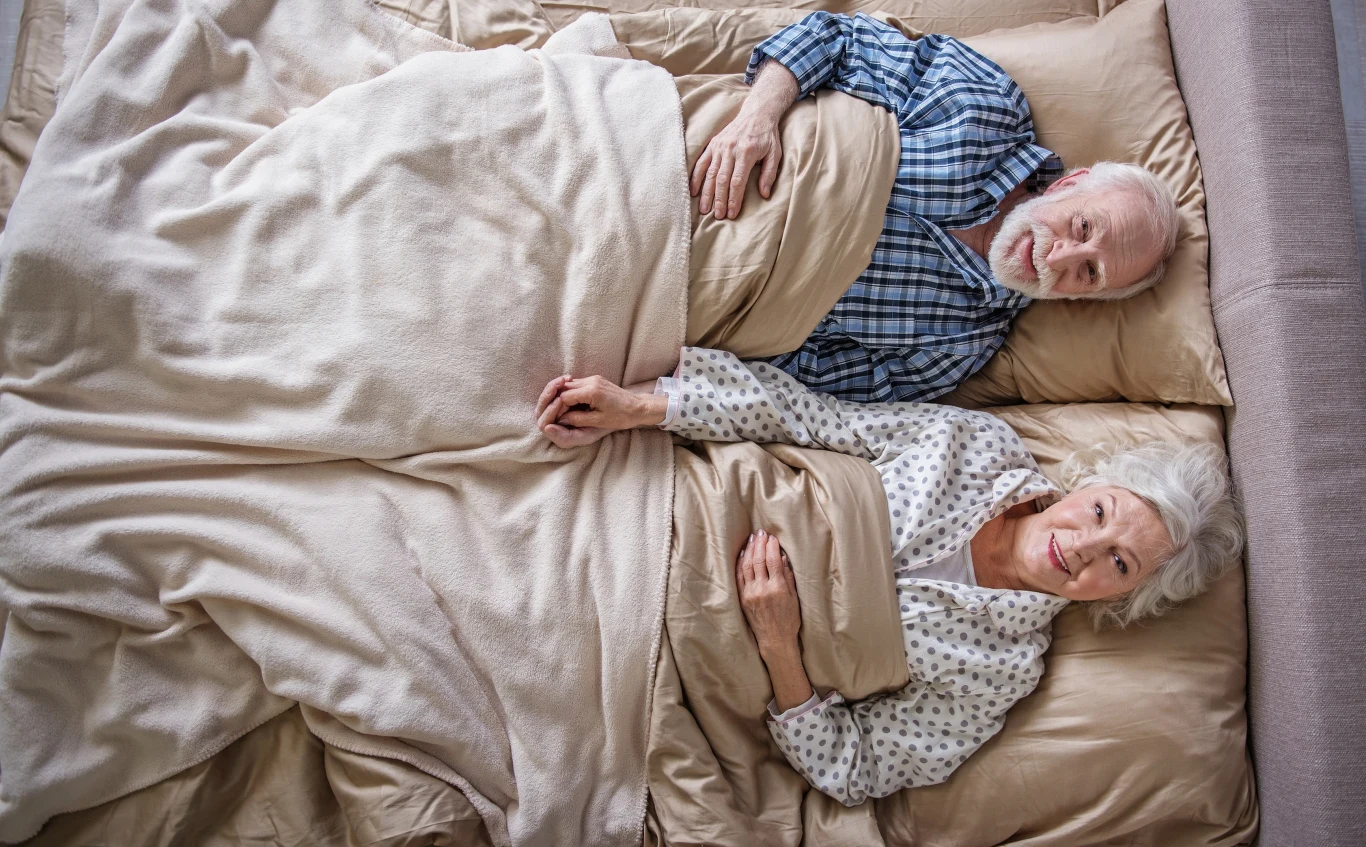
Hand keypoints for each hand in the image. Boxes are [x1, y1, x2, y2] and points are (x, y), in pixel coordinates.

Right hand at [535, 374, 664, 448]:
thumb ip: (577, 419)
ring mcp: (594, 379)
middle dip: (558, 400)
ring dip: (564, 396)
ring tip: (563, 410)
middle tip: (557, 413)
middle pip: (565, 388)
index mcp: (591, 391)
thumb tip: (561, 419)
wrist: (638, 407)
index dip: (558, 408)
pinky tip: (573, 404)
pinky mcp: (596, 380)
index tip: (557, 418)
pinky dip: (573, 393)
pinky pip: (578, 385)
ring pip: (570, 385)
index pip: (564, 396)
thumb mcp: (598, 421)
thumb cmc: (621, 416)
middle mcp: (591, 381)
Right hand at [691, 108, 781, 220]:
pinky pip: (701, 163)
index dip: (734, 198)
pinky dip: (696, 177)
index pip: (737, 181)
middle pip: (721, 179)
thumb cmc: (767, 136)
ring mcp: (719, 146)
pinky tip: (694, 191)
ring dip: (706, 192)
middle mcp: (730, 149)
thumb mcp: (775, 154)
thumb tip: (764, 194)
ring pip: (710, 173)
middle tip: (718, 216)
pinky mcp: (713, 144)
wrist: (757, 113)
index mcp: (746, 153)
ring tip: (704, 209)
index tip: (732, 213)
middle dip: (719, 199)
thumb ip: (769, 174)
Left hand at [736, 530, 800, 656]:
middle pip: (758, 560)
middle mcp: (762, 589)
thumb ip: (788, 577)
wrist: (775, 639)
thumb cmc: (789, 620)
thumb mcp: (794, 598)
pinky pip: (739, 577)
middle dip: (760, 544)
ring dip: (750, 550)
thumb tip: (781, 557)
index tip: (772, 537)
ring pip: (747, 566)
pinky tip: (743, 553)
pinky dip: (741, 563)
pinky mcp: (743, 598)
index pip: (772, 561)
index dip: (771, 546)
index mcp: (778, 588)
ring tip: (752, 538)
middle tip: (761, 532)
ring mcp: (750, 594)